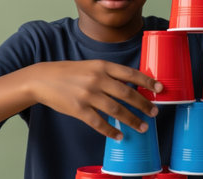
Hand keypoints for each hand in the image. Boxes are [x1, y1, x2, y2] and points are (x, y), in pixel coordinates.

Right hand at [27, 60, 161, 139]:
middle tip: (154, 113)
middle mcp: (96, 79)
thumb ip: (108, 74)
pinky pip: (99, 123)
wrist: (42, 79)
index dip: (147, 81)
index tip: (160, 88)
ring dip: (131, 120)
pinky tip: (119, 136)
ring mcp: (87, 95)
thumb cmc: (68, 72)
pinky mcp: (78, 109)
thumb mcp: (90, 66)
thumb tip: (131, 86)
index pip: (130, 73)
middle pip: (127, 93)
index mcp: (101, 65)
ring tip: (142, 127)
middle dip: (143, 104)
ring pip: (116, 110)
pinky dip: (111, 131)